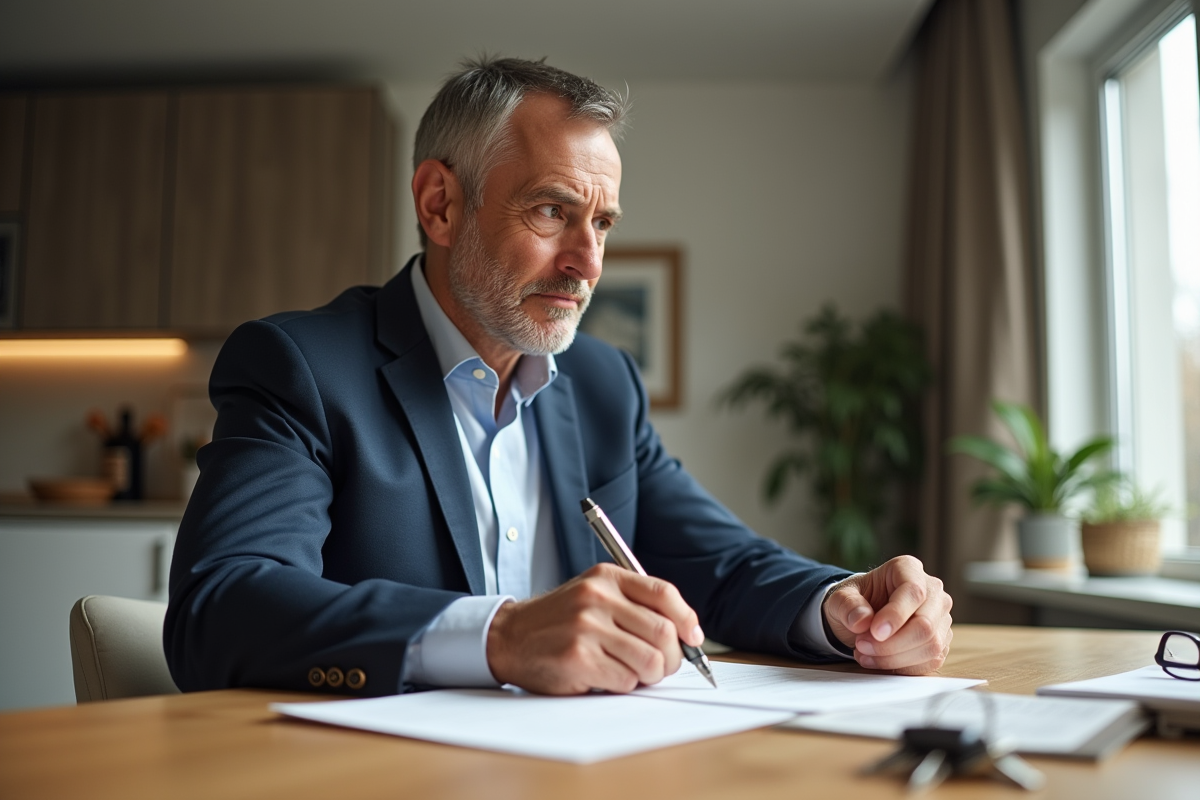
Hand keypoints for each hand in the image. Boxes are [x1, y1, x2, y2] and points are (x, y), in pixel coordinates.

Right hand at [485, 563, 703, 694]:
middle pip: (663, 631)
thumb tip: (686, 634)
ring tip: (633, 673)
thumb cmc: (560, 621)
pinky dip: (624, 685)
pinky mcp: (578, 658)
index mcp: (606, 577)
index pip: (664, 593)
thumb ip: (634, 606)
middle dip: (672, 657)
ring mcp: (587, 627)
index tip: (692, 639)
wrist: (510, 637)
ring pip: (650, 660)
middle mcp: (597, 597)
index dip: (687, 619)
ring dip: (649, 675)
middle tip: (662, 667)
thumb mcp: (594, 596)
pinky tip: (606, 677)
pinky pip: (626, 679)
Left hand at [822, 555, 952, 675]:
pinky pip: (930, 661)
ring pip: (931, 646)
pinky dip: (902, 667)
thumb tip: (861, 621)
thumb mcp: (840, 598)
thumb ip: (847, 605)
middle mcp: (932, 591)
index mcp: (908, 569)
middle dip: (891, 643)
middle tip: (861, 645)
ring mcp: (940, 618)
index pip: (914, 592)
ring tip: (865, 653)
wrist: (861, 616)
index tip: (875, 632)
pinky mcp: (940, 642)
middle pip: (926, 624)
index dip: (895, 615)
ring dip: (894, 657)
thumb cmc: (855, 602)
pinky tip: (879, 661)